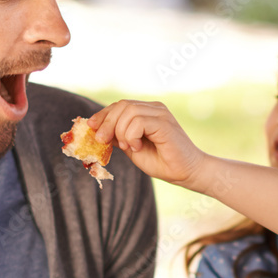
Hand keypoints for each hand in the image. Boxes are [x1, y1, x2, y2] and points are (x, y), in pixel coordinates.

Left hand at [88, 100, 206, 187]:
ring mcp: (160, 113)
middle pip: (121, 105)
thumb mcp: (132, 148)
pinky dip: (131, 136)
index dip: (103, 114)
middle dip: (107, 123)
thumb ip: (118, 137)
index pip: (120, 105)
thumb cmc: (162, 162)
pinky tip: (138, 147)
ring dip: (121, 132)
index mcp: (147, 111)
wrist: (186, 173)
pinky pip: (138, 122)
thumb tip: (97, 131)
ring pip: (128, 112)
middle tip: (102, 141)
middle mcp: (154, 108)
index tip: (90, 126)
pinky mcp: (164, 122)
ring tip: (129, 147)